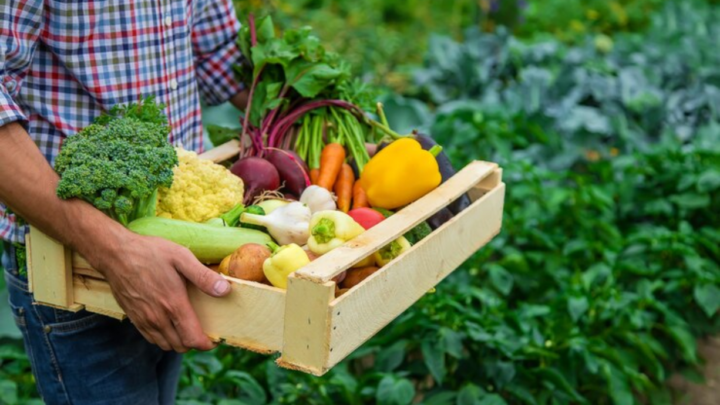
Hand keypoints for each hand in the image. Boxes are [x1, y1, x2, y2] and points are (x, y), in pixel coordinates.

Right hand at [91, 232, 231, 351]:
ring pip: (165, 345)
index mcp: (173, 305)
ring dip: (179, 342)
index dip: (207, 344)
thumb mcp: (181, 258)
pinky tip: (169, 324)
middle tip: (204, 331)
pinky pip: (151, 338)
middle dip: (194, 343)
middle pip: (180, 346)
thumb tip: (225, 290)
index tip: (215, 339)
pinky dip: (163, 338)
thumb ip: (204, 276)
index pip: (193, 339)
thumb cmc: (150, 253)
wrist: (115, 254)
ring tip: (188, 328)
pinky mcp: (133, 318)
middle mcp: (158, 318)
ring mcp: (143, 320)